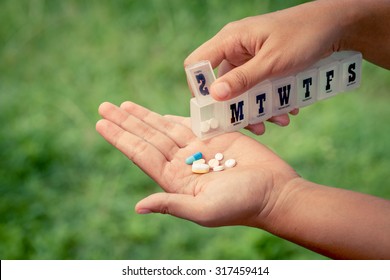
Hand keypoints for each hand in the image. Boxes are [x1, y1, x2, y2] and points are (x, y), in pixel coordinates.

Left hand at [96, 101, 298, 226]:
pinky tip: (155, 113)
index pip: (141, 154)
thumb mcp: (205, 210)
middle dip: (125, 122)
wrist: (274, 192)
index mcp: (175, 180)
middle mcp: (182, 163)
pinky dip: (170, 116)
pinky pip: (188, 123)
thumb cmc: (242, 205)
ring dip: (143, 116)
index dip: (120, 138)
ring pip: (164, 128)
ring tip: (123, 105)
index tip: (100, 123)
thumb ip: (172, 205)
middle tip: (104, 106)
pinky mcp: (215, 138)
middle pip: (147, 137)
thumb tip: (138, 207)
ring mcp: (198, 149)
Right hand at [185, 1, 343, 134]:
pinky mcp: (261, 65)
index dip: (200, 89)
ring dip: (256, 108)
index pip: (197, 64)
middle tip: (252, 125)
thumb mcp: (273, 62)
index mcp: (230, 40)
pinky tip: (285, 110)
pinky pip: (256, 87)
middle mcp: (234, 48)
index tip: (214, 111)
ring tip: (277, 121)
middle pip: (220, 83)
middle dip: (235, 107)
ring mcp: (248, 57)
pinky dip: (267, 100)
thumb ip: (243, 79)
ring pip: (241, 89)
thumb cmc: (304, 36)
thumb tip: (214, 96)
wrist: (334, 26)